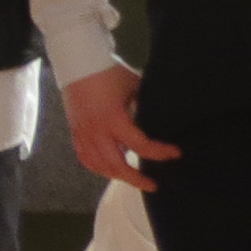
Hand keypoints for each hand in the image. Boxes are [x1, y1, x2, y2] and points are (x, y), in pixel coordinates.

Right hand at [62, 62, 177, 192]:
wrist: (79, 65)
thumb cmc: (109, 74)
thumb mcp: (134, 89)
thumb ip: (144, 107)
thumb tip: (158, 120)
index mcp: (114, 119)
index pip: (140, 145)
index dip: (159, 152)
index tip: (175, 154)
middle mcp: (97, 131)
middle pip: (116, 165)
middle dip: (135, 178)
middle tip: (152, 185)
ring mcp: (83, 134)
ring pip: (98, 165)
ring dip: (116, 175)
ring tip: (131, 178)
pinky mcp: (75, 133)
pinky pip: (84, 158)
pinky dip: (97, 167)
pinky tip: (109, 169)